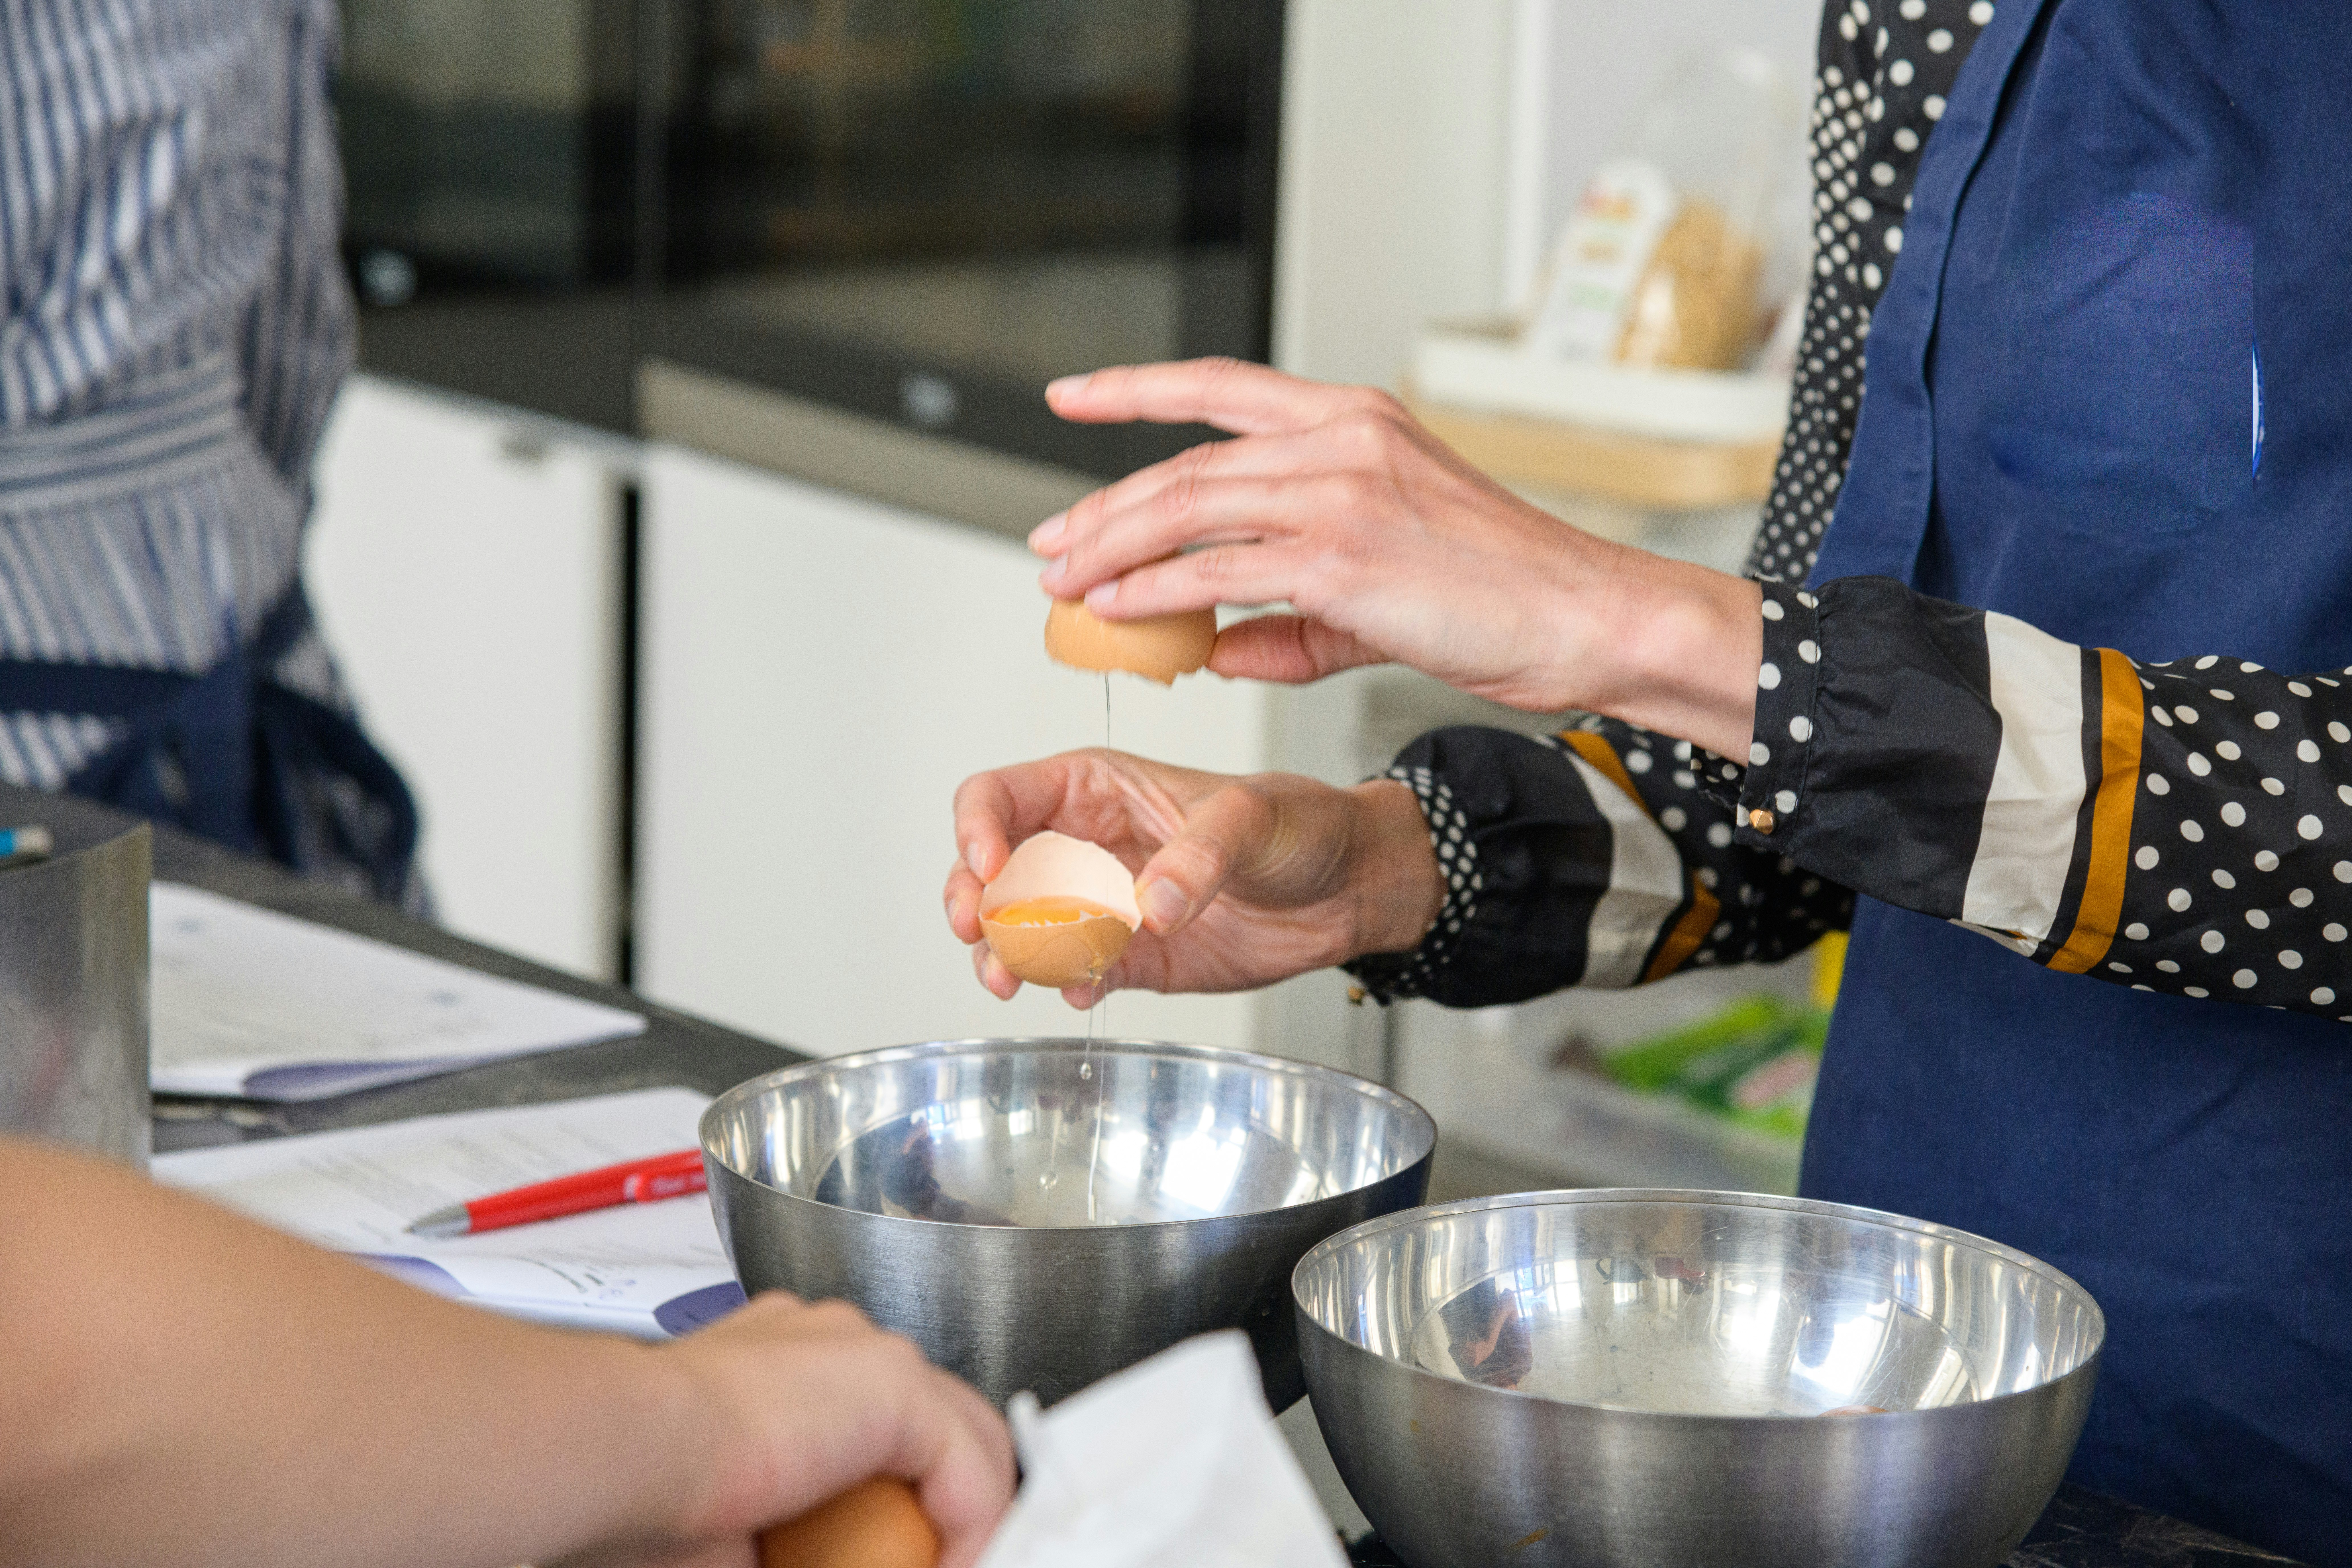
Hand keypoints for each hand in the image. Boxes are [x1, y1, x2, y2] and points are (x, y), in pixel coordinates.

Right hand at [574, 1294, 1013, 1567]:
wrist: (621, 1451)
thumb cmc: (637, 1499)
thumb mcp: (735, 1534)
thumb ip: (792, 1544)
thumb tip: (805, 1559)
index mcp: (778, 1368)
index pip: (869, 1423)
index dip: (897, 1494)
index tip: (895, 1550)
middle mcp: (827, 1343)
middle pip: (929, 1421)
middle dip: (946, 1501)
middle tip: (937, 1559)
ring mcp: (863, 1352)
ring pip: (963, 1435)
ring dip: (969, 1516)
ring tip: (956, 1566)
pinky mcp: (894, 1381)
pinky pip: (971, 1465)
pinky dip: (978, 1524)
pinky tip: (959, 1566)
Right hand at [944, 749, 1443, 1004]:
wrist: (1346, 888)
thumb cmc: (1299, 824)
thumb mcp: (1252, 817)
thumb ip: (1198, 855)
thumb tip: (1149, 905)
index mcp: (1095, 788)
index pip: (1001, 796)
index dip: (978, 827)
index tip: (989, 865)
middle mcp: (1083, 845)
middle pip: (991, 869)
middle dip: (971, 900)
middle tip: (976, 930)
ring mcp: (1099, 905)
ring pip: (1018, 929)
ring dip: (1002, 954)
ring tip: (1010, 977)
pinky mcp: (1127, 957)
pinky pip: (1074, 974)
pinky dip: (1066, 985)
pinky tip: (1085, 989)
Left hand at [1033, 358, 1760, 756]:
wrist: (1583, 616)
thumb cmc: (1503, 599)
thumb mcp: (1383, 590)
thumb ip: (1291, 619)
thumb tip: (1217, 649)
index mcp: (1354, 420)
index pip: (1219, 386)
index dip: (1134, 389)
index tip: (1071, 398)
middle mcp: (1340, 439)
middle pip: (1185, 462)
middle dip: (1102, 504)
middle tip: (1048, 542)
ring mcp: (1340, 494)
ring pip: (1187, 510)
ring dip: (1110, 548)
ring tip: (1061, 582)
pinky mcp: (1341, 558)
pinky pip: (1216, 572)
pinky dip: (1153, 591)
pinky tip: (1114, 610)